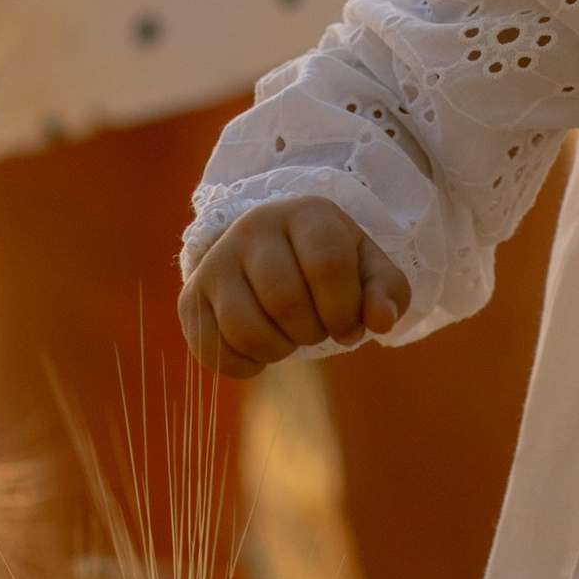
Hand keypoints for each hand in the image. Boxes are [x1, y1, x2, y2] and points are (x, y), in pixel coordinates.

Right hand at [178, 201, 412, 381]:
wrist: (269, 252)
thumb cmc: (327, 263)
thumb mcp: (366, 267)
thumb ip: (387, 291)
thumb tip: (380, 320)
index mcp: (304, 213)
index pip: (327, 265)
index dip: (345, 310)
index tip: (349, 326)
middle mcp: (252, 228)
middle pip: (285, 299)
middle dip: (312, 331)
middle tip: (318, 329)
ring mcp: (216, 262)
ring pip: (245, 327)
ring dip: (279, 349)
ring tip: (290, 337)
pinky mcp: (190, 298)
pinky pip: (212, 349)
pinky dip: (244, 365)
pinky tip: (259, 350)